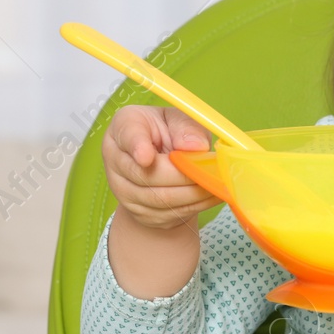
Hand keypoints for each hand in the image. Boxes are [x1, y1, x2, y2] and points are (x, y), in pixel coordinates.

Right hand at [101, 105, 217, 230]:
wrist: (160, 165)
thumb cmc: (169, 133)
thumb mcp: (178, 120)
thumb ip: (187, 127)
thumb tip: (197, 147)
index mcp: (125, 126)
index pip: (128, 136)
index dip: (137, 147)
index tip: (146, 158)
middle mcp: (116, 159)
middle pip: (147, 175)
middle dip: (184, 176)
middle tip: (211, 171)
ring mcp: (124, 190)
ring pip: (161, 199)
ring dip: (194, 193)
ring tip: (217, 182)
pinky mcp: (140, 213)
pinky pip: (170, 213)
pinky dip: (196, 205)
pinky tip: (211, 194)